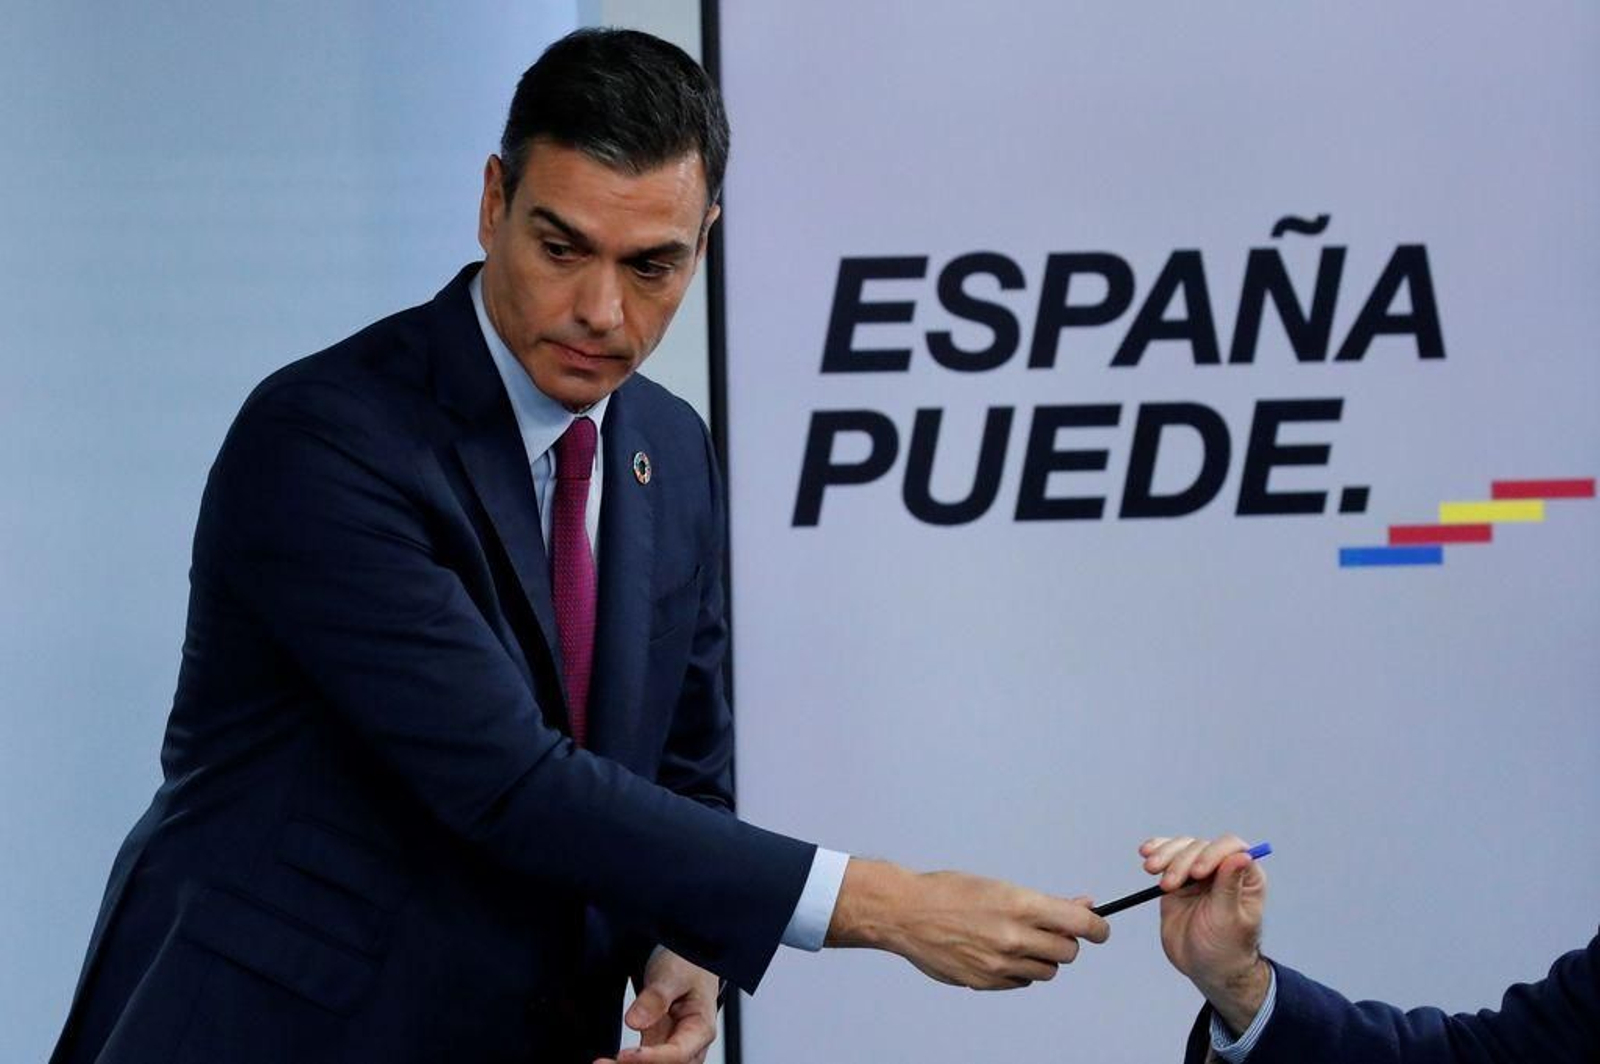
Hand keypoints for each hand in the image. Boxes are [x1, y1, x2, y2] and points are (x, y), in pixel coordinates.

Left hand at [592, 947, 717, 1063]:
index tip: (624, 1055)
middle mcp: (689, 1046)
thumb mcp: (673, 975)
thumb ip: (656, 998)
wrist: (687, 964)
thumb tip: (635, 1022)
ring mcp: (671, 1049)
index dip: (651, 1058)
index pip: (678, 1053)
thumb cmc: (687, 968)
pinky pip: (641, 1063)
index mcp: (701, 1028)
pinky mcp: (655, 1048)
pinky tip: (606, 1063)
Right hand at [825, 858, 1108, 989]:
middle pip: (1068, 951)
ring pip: (1047, 971)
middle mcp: (1014, 937)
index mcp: (1021, 905)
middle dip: (1065, 941)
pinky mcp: (986, 982)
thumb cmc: (950, 892)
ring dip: (1042, 958)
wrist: (907, 913)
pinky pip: (1021, 982)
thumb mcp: (1000, 886)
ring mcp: (1000, 964)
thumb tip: (1082, 904)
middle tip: (1051, 931)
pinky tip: (1001, 953)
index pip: (1081, 923)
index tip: (1101, 929)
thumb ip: (1044, 902)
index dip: (1098, 927)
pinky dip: (1020, 971)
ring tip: (1019, 941)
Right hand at [1141, 834, 1269, 1032]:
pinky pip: (1167, 857)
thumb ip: (1230, 886)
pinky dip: (1156, 852)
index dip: (1212, 853)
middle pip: (1200, 846)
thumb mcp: (1229, 919)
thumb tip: (1242, 854)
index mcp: (1245, 876)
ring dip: (1165, 855)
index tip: (1196, 872)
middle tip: (1168, 886)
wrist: (1205, 969)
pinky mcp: (1178, 879)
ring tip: (1151, 869)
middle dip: (1181, 861)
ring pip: (1182, 848)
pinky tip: (1146, 854)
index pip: (1230, 847)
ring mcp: (1199, 873)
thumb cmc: (1226, 949)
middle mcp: (1222, 869)